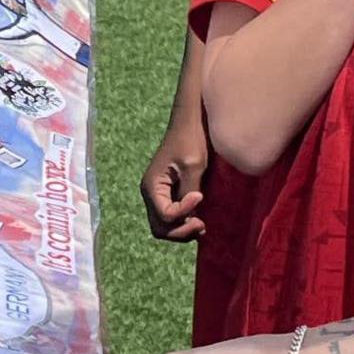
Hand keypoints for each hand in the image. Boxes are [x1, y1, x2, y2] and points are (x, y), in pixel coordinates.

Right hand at [142, 114, 210, 242]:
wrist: (191, 121)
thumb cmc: (191, 139)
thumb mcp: (192, 166)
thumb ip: (188, 193)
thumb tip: (190, 215)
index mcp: (152, 186)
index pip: (166, 216)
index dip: (184, 213)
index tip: (200, 196)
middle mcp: (151, 193)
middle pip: (160, 228)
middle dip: (181, 231)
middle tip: (202, 224)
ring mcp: (159, 194)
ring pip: (164, 226)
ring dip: (182, 230)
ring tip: (202, 224)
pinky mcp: (169, 193)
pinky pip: (171, 217)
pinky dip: (183, 222)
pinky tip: (199, 217)